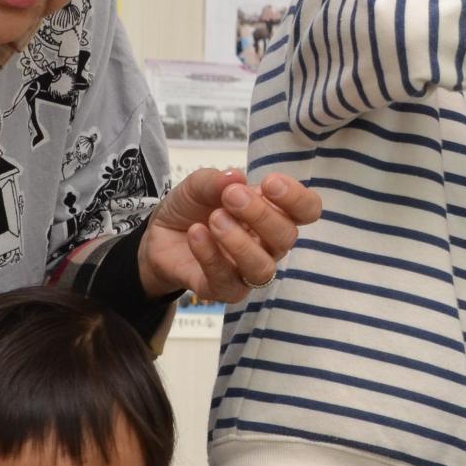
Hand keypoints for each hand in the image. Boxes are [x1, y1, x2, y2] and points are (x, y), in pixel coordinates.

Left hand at [138, 169, 321, 300]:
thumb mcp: (198, 185)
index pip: (307, 211)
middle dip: (261, 214)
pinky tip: (196, 234)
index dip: (297, 199)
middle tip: (231, 196)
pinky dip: (211, 256)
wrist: (158, 234)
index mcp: (273, 213)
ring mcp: (247, 270)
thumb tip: (236, 176)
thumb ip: (216, 181)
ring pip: (263, 267)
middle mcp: (268, 244)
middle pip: (287, 238)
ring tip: (215, 219)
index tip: (270, 183)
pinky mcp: (223, 289)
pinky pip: (228, 281)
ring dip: (240, 242)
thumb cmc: (192, 208)